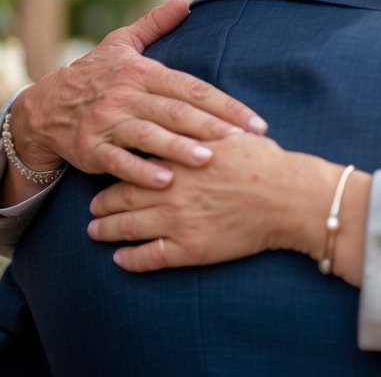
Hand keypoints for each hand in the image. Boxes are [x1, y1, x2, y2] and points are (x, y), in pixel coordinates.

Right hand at [9, 0, 267, 190]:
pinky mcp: (90, 148)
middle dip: (212, 126)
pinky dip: (141, 171)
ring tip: (208, 159)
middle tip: (244, 141)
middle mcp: (126, 95)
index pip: (191, 88)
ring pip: (149, 135)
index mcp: (141, 72)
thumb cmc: (95, 75)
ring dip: (179, 148)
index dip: (225, 104)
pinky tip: (166, 181)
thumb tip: (184, 0)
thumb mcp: (121, 44)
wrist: (43, 107)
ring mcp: (107, 122)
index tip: (255, 122)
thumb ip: (155, 23)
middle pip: (176, 111)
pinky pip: (117, 161)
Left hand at [87, 134, 329, 272]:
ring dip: (107, 231)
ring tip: (95, 233)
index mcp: (182, 159)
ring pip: (129, 227)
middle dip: (102, 204)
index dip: (117, 170)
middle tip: (91, 208)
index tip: (106, 173)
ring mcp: (179, 220)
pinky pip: (150, 257)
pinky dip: (130, 260)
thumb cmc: (267, 163)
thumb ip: (205, 129)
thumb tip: (190, 120)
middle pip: (124, 196)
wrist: (289, 197)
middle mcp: (173, 189)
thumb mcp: (232, 135)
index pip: (136, 163)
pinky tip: (120, 260)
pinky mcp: (190, 248)